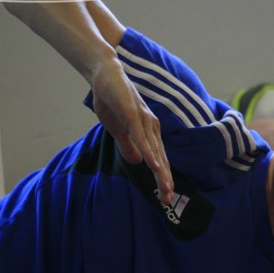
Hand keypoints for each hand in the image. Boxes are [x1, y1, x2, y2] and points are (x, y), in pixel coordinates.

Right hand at [91, 60, 173, 203]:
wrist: (104, 73)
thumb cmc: (112, 99)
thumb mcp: (117, 128)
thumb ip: (128, 145)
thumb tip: (137, 163)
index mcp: (148, 131)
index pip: (158, 159)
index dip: (162, 178)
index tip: (166, 197)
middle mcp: (151, 126)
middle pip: (161, 158)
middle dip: (165, 180)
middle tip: (169, 199)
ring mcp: (143, 119)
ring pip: (154, 150)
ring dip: (160, 170)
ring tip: (166, 187)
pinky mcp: (132, 112)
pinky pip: (141, 136)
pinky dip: (148, 150)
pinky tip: (153, 164)